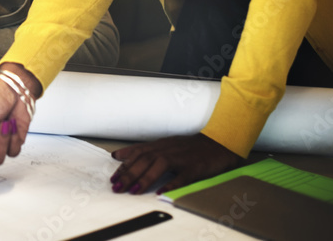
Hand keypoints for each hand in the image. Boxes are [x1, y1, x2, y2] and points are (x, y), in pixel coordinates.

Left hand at [111, 133, 242, 194]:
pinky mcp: (195, 167)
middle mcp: (168, 149)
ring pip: (159, 165)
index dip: (124, 164)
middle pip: (144, 159)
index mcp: (161, 145)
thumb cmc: (192, 146)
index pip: (138, 153)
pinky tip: (162, 191)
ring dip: (145, 178)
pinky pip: (182, 176)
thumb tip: (120, 155)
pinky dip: (171, 183)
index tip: (112, 176)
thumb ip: (145, 150)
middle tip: (117, 186)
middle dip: (129, 173)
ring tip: (134, 190)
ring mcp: (182, 158)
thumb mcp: (166, 145)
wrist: (219, 142)